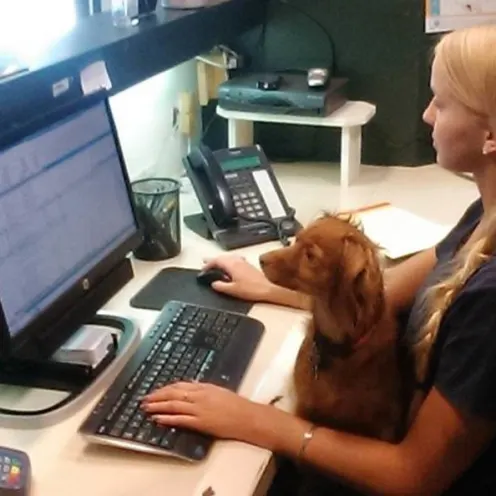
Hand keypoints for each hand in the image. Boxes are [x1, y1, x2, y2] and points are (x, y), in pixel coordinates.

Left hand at [141, 381, 269, 443]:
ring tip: (146, 408)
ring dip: (158, 407)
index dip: (165, 388)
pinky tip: (158, 419)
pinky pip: (181, 420)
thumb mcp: (218, 391)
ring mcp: (199, 409)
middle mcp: (199, 396)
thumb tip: (190, 387)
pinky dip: (168, 419)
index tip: (155, 391)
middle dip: (157, 396)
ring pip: (174, 406)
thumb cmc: (236, 405)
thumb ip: (203, 389)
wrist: (247, 417)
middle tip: (144, 399)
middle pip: (173, 394)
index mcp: (204, 387)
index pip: (179, 385)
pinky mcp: (201, 422)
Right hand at [202, 255, 273, 301]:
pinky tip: (232, 264)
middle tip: (205, 261)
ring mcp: (244, 263)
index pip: (217, 261)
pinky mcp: (249, 266)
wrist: (267, 290)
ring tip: (216, 262)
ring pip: (229, 257)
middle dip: (213, 259)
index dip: (208, 264)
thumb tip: (214, 284)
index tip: (203, 268)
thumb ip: (221, 286)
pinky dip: (230, 260)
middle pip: (222, 257)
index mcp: (232, 265)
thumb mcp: (232, 290)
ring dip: (221, 259)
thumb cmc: (251, 290)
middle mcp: (238, 261)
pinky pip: (236, 259)